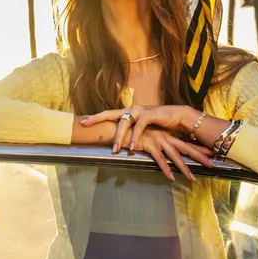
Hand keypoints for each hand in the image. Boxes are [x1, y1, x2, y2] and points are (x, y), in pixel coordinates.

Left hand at [80, 103, 197, 153]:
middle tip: (84, 124)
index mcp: (126, 112)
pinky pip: (139, 127)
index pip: (107, 114)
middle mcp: (130, 109)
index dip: (94, 117)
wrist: (176, 116)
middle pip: (109, 113)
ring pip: (124, 123)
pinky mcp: (149, 114)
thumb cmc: (157, 124)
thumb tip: (117, 139)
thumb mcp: (140, 128)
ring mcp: (139, 110)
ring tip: (114, 150)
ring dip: (119, 138)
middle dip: (96, 119)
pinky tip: (132, 147)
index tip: (81, 121)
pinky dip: (135, 137)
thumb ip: (129, 131)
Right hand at [129, 127, 214, 181]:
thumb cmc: (133, 135)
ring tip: (192, 178)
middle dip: (200, 157)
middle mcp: (165, 137)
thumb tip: (164, 155)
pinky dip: (165, 168)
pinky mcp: (148, 144)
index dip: (199, 149)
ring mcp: (157, 140)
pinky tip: (171, 177)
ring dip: (184, 167)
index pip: (186, 144)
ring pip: (174, 155)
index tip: (212, 154)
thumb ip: (157, 147)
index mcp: (166, 136)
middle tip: (212, 165)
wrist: (119, 127)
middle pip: (186, 148)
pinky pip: (159, 158)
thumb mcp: (149, 140)